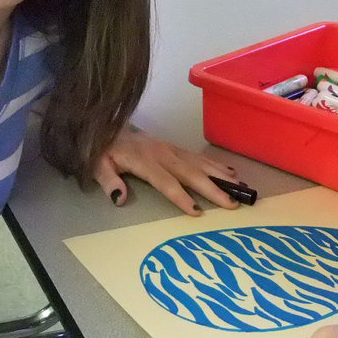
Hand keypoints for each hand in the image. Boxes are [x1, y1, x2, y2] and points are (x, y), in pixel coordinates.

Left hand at [91, 125, 243, 215]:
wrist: (108, 126)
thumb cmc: (103, 151)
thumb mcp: (97, 166)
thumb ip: (108, 181)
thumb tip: (120, 198)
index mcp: (144, 161)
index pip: (166, 182)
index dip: (181, 197)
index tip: (196, 211)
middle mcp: (162, 154)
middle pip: (191, 173)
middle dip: (213, 188)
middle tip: (233, 203)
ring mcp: (171, 149)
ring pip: (200, 163)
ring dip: (221, 176)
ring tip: (241, 188)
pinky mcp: (175, 147)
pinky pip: (199, 157)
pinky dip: (217, 165)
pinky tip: (231, 173)